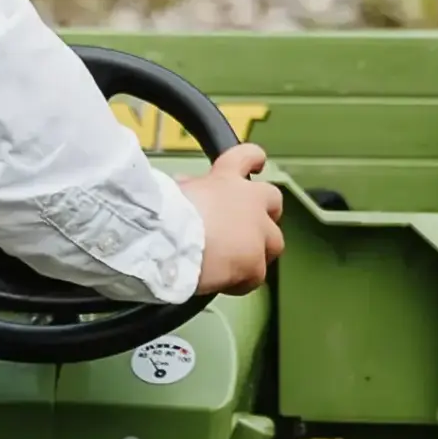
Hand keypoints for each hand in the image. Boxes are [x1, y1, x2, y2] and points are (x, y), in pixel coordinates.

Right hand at [178, 142, 283, 295]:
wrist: (166, 240)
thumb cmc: (163, 214)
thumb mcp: (175, 190)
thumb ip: (190, 188)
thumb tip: (185, 187)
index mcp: (225, 178)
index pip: (247, 156)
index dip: (254, 159)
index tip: (258, 163)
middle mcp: (248, 201)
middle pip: (273, 201)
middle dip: (265, 214)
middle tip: (250, 227)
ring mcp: (257, 233)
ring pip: (274, 243)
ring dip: (259, 251)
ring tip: (237, 262)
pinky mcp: (255, 264)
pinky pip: (256, 276)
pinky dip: (241, 281)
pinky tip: (224, 282)